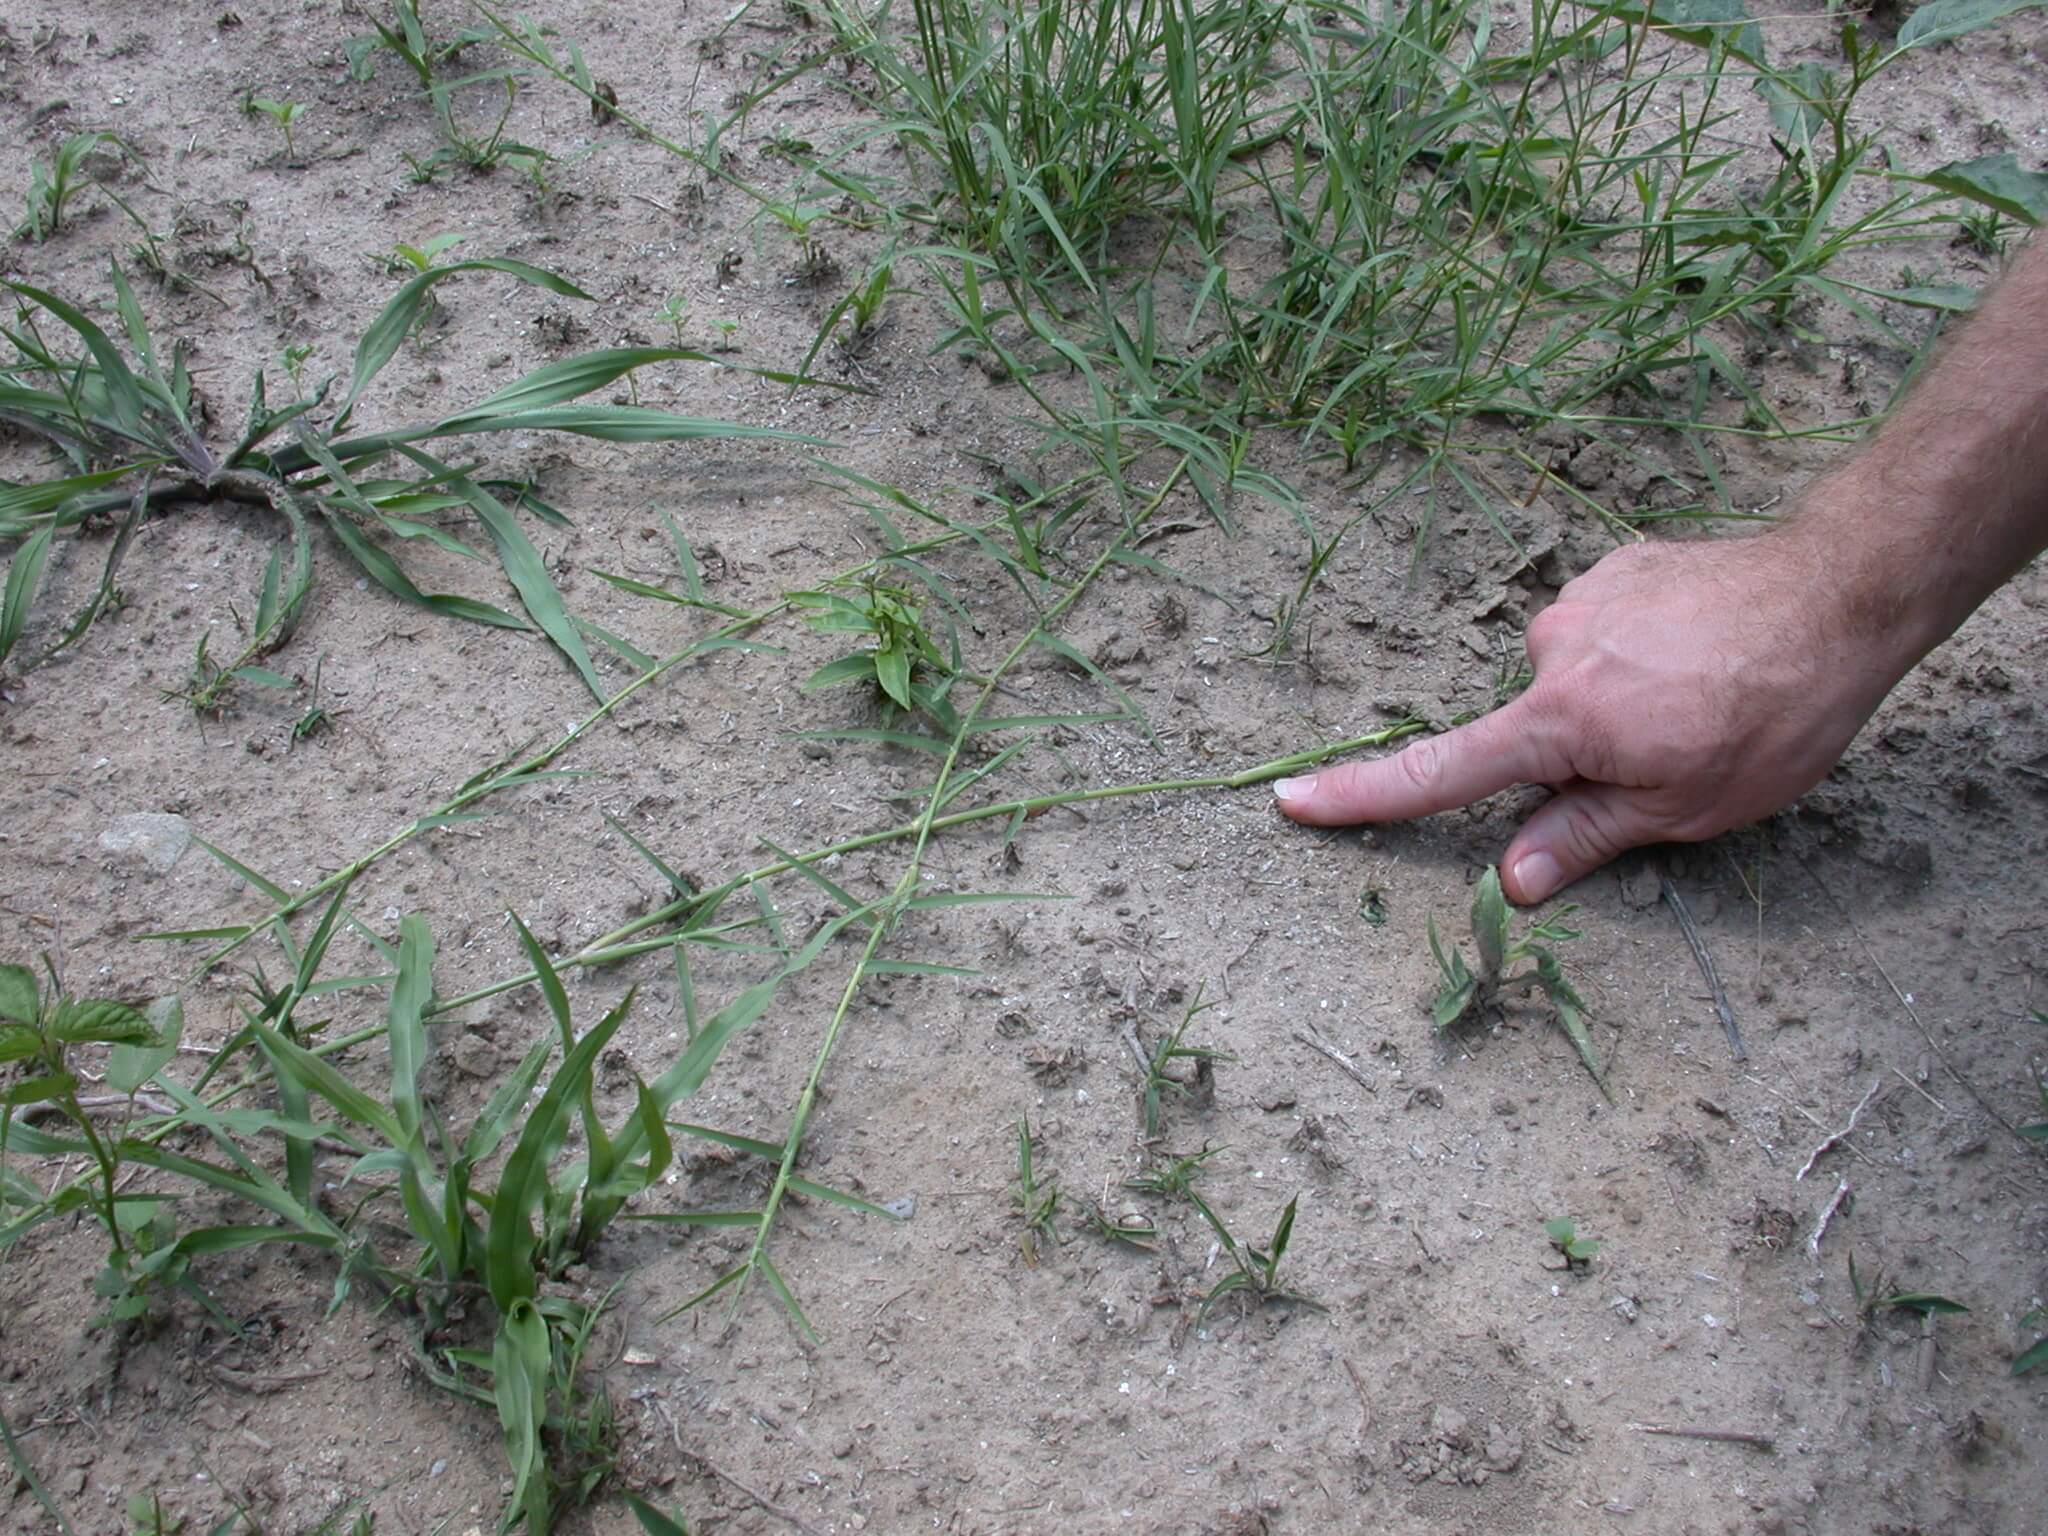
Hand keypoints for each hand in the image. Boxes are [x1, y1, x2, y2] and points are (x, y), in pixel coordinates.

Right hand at [1272, 532, 1911, 902]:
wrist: (1842, 588)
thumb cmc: (1773, 714)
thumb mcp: (1687, 807)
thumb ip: (1585, 836)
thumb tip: (1510, 880)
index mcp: (1560, 721)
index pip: (1442, 773)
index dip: (1362, 798)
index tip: (1291, 802)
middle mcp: (1552, 650)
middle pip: (1532, 729)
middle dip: (1582, 754)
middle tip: (1676, 755)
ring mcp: (1584, 599)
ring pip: (1576, 679)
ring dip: (1620, 699)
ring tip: (1705, 698)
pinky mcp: (1619, 567)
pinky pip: (1608, 629)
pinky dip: (1641, 652)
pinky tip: (1704, 653)